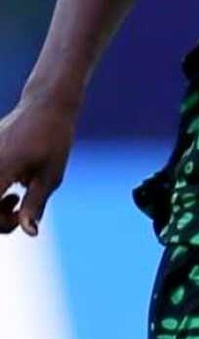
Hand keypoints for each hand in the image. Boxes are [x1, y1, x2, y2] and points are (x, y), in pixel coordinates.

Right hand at [0, 97, 76, 236]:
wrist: (46, 105)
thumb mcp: (50, 176)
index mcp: (0, 170)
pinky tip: (11, 185)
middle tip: (19, 210)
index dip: (1, 224)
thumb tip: (30, 233)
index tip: (20, 218)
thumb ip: (35, 205)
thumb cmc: (54, 140)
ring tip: (16, 196)